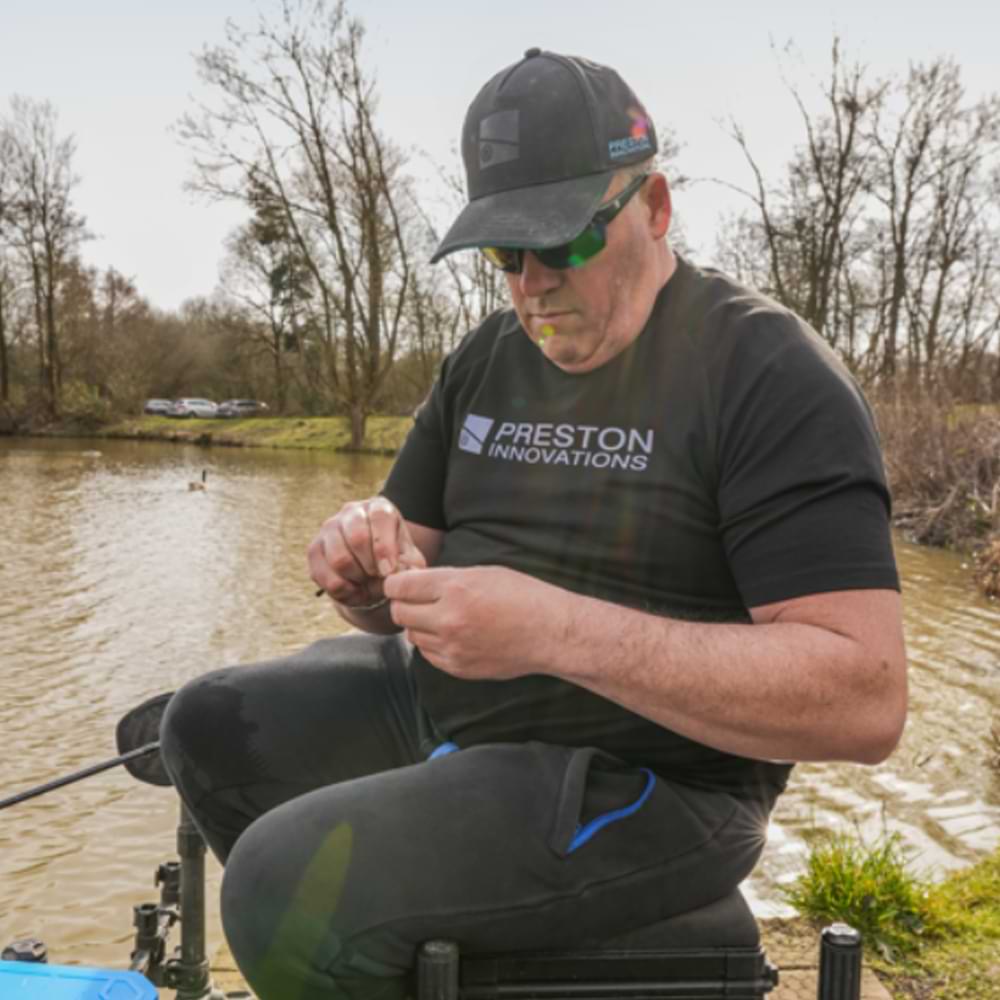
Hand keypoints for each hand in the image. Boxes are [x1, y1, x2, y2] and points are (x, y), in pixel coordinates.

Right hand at [307, 497, 426, 607]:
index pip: (380, 518)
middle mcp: (351, 511)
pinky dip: (340, 589)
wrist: (371, 574)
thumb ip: (409, 566)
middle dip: (370, 566)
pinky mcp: (314, 548)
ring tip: (366, 583)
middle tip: (377, 577)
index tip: (388, 571)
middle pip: (357, 538)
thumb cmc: (394, 562)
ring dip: (356, 579)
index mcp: (379, 507)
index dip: (384, 547)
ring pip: (339, 559)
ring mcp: (329, 528)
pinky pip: (322, 574)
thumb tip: (397, 573)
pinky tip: (353, 589)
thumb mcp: (409, 562)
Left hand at [382, 566, 563, 679]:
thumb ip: (445, 579)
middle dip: (404, 604)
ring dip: (419, 625)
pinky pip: (428, 655)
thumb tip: (414, 583)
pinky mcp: (458, 667)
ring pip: (412, 635)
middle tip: (417, 600)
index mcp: (455, 588)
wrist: (549, 632)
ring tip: (441, 617)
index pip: (400, 586)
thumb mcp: (483, 573)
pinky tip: (452, 634)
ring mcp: (452, 647)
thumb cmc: (522, 596)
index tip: (401, 583)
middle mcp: (448, 619)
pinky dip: (433, 644)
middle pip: (399, 612)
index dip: (396, 583)